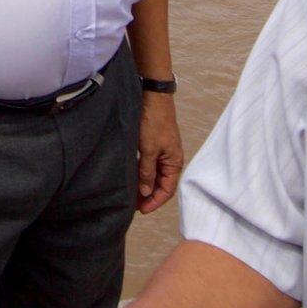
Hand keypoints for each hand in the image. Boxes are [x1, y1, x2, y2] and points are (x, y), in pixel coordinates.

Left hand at [134, 94, 182, 214]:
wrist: (153, 97)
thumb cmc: (154, 122)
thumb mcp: (149, 150)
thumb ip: (147, 172)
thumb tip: (146, 192)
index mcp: (175, 162)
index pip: (167, 190)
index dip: (154, 202)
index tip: (141, 210)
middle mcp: (171, 159)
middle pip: (161, 185)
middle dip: (149, 196)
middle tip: (133, 206)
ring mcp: (163, 152)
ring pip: (154, 175)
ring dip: (144, 186)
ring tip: (131, 195)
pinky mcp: (154, 145)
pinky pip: (149, 166)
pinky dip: (142, 174)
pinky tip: (132, 178)